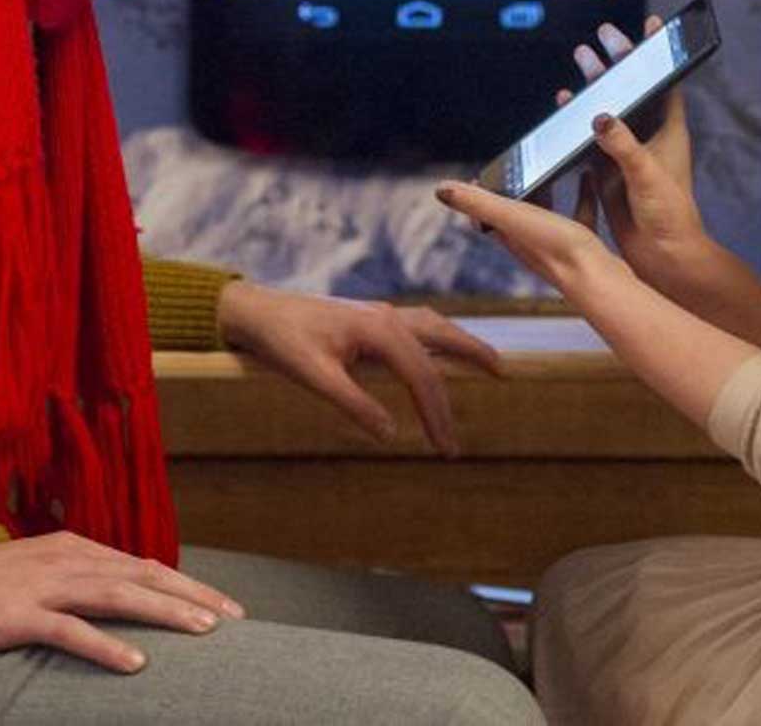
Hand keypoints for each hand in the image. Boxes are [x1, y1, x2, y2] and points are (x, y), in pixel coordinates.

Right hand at [0, 532, 244, 670]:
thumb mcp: (31, 576)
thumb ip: (73, 583)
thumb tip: (115, 598)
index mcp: (71, 549)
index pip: (143, 565)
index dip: (187, 586)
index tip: (225, 607)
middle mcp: (64, 559)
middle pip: (143, 575)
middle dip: (193, 596)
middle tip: (236, 618)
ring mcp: (41, 585)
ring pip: (118, 595)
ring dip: (165, 613)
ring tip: (205, 632)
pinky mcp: (16, 614)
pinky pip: (70, 631)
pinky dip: (106, 646)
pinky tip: (136, 663)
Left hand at [216, 281, 501, 454]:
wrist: (257, 312)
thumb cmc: (282, 341)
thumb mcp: (314, 376)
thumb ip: (354, 403)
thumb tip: (392, 434)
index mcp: (379, 329)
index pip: (422, 375)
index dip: (438, 414)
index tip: (448, 448)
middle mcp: (387, 317)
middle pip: (442, 339)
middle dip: (471, 359)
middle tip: (502, 377)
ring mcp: (380, 314)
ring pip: (434, 327)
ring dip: (461, 342)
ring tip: (488, 360)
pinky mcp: (370, 319)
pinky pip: (418, 327)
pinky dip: (439, 338)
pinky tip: (439, 352)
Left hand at [434, 175, 623, 300]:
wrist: (601, 283)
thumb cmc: (557, 249)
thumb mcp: (514, 217)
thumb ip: (479, 203)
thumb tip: (440, 188)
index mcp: (509, 236)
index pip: (482, 217)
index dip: (476, 196)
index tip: (477, 174)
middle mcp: (528, 244)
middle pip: (511, 215)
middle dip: (509, 190)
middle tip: (514, 165)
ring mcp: (555, 246)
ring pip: (544, 216)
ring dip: (542, 194)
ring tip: (546, 169)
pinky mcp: (581, 246)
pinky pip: (578, 215)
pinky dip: (579, 196)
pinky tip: (587, 177)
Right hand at [563, 20, 707, 284]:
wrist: (662, 255)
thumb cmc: (669, 215)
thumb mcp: (647, 175)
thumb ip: (623, 145)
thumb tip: (601, 116)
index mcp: (670, 131)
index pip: (665, 81)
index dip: (658, 53)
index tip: (650, 24)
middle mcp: (649, 136)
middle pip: (633, 88)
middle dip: (619, 61)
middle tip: (603, 34)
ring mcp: (628, 151)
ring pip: (609, 108)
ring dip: (595, 85)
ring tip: (581, 57)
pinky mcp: (609, 168)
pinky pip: (590, 135)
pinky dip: (579, 117)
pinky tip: (565, 103)